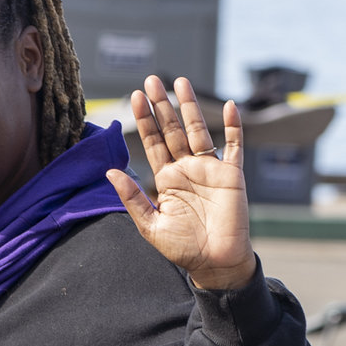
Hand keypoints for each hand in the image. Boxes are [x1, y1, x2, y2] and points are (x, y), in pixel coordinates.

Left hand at [109, 75, 257, 291]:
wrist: (215, 264)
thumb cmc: (183, 249)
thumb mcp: (151, 226)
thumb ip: (132, 198)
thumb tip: (111, 172)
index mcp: (166, 179)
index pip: (153, 143)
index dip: (145, 120)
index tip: (135, 97)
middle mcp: (187, 169)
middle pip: (172, 130)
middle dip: (162, 106)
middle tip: (152, 80)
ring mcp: (210, 170)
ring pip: (199, 130)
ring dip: (190, 107)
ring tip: (180, 82)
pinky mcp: (232, 175)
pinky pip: (234, 146)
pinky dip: (232, 127)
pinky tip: (229, 106)